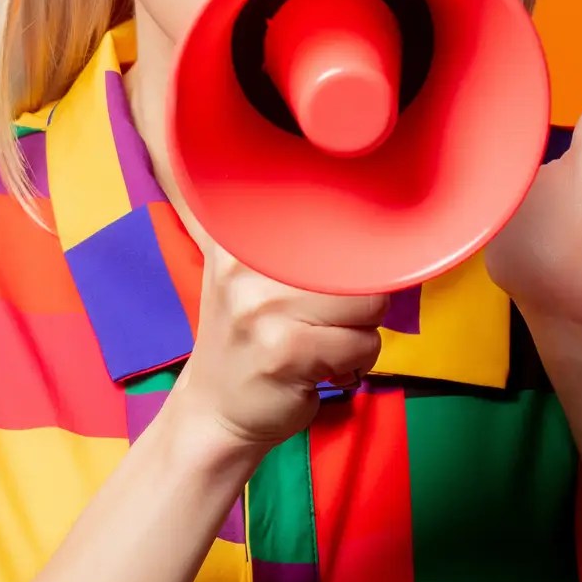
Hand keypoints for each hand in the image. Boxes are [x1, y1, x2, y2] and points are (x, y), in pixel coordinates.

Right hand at [169, 206, 386, 454]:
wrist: (213, 411)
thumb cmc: (246, 340)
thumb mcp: (240, 274)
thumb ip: (266, 229)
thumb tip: (291, 170)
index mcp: (239, 237)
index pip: (326, 212)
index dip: (352, 242)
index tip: (337, 271)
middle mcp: (245, 265)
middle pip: (358, 264)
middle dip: (359, 302)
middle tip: (325, 323)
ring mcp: (262, 308)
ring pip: (367, 305)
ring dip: (359, 336)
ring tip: (324, 347)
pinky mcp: (284, 351)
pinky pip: (360, 346)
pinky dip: (355, 365)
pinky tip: (323, 371)